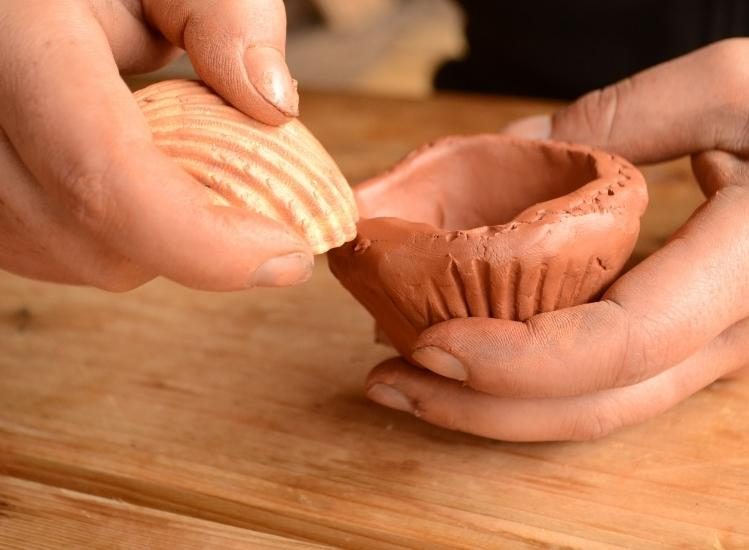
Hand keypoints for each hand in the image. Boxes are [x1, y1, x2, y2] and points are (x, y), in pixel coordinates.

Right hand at [0, 0, 311, 290]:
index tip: (289, 256)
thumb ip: (225, 14)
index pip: (103, 180)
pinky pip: (58, 250)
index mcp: (13, 44)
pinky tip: (143, 178)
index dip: (205, 244)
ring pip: (79, 258)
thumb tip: (274, 106)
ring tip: (183, 164)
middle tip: (261, 207)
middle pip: (99, 241)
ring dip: (160, 237)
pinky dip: (123, 235)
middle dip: (199, 243)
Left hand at [365, 39, 748, 440]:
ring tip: (405, 378)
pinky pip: (599, 381)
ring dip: (490, 404)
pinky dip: (525, 378)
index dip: (519, 360)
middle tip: (385, 380)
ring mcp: (708, 350)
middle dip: (478, 404)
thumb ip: (624, 115)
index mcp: (745, 272)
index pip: (622, 343)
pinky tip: (463, 355)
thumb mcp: (733, 90)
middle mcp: (729, 335)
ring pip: (594, 407)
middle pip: (593, 402)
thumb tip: (515, 142)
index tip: (426, 344)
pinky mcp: (685, 342)